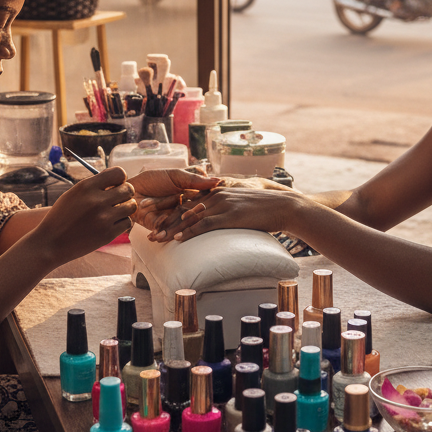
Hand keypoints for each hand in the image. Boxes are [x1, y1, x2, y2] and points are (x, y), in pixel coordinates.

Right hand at [37, 167, 135, 260]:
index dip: (120, 179)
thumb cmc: (61, 217)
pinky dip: (122, 223)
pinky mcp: (108, 234)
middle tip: (117, 200)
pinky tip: (110, 224)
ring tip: (114, 212)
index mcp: (87, 186)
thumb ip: (94, 186)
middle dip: (125, 193)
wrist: (50, 243)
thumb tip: (118, 180)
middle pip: (129, 189)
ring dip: (125, 208)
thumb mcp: (73, 194)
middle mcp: (97, 200)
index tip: (115, 185)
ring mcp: (104, 218)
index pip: (119, 173)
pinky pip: (127, 223)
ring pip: (131, 206)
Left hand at [129, 168, 220, 231]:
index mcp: (187, 194)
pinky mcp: (159, 226)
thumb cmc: (151, 180)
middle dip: (191, 217)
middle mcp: (180, 207)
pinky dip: (163, 232)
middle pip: (191, 215)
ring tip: (180, 226)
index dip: (205, 204)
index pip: (200, 202)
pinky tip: (162, 233)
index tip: (209, 205)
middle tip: (193, 216)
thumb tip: (218, 180)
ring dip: (178, 227)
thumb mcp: (176, 176)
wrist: (128, 190)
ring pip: (179, 225)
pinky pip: (165, 231)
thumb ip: (195, 180)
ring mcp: (170, 218)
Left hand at [149, 179, 298, 242]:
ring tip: (156, 238)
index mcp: (216, 192)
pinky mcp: (230, 214)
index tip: (154, 220)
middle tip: (148, 231)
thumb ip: (224, 209)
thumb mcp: (239, 205)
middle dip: (163, 220)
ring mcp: (222, 203)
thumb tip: (214, 221)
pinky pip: (205, 223)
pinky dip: (190, 231)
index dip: (168, 212)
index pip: (186, 202)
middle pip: (183, 209)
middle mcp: (215, 195)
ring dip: (171, 228)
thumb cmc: (263, 209)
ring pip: (190, 216)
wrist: (283, 206)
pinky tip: (179, 239)